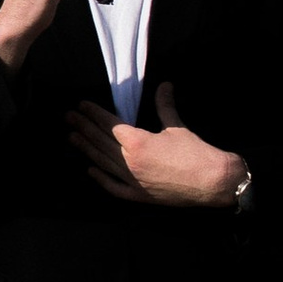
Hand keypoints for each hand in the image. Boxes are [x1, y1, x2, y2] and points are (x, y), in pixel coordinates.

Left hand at [68, 81, 249, 210]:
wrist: (213, 182)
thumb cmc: (196, 153)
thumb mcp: (177, 126)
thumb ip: (165, 105)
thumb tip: (165, 85)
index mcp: (138, 142)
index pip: (108, 125)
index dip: (93, 114)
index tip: (81, 106)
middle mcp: (130, 162)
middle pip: (100, 142)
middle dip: (83, 127)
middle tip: (69, 117)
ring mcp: (132, 181)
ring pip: (102, 162)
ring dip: (86, 149)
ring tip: (72, 137)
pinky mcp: (139, 196)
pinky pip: (113, 187)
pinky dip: (101, 179)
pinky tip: (90, 170)